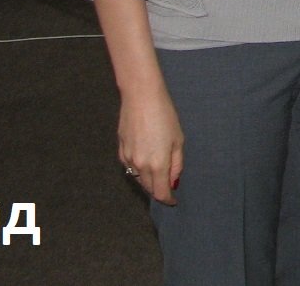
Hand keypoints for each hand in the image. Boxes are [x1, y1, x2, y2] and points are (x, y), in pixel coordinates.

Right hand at [118, 86, 183, 205]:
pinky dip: (138, 170)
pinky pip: (130, 168)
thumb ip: (176, 164)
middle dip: (159, 190)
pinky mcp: (121, 150)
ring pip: (138, 179)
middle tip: (168, 186)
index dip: (168, 200)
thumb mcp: (178, 139)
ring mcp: (128, 158)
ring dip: (148, 181)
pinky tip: (145, 162)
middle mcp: (140, 165)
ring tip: (158, 174)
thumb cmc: (165, 115)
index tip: (174, 201)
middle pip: (149, 188)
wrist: (141, 97)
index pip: (161, 192)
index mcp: (157, 164)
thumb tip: (174, 182)